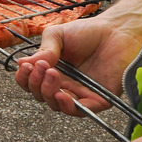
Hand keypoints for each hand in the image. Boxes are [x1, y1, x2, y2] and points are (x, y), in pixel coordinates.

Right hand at [15, 16, 141, 116]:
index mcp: (52, 71)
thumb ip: (43, 50)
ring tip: (52, 75)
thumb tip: (23, 64)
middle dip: (37, 84)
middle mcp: (64, 85)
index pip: (31, 83)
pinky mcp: (98, 99)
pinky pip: (80, 111)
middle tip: (42, 67)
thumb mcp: (58, 35)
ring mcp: (80, 93)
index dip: (25, 79)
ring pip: (57, 105)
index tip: (27, 67)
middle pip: (41, 96)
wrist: (117, 30)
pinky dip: (68, 106)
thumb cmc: (89, 32)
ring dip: (49, 94)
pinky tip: (62, 95)